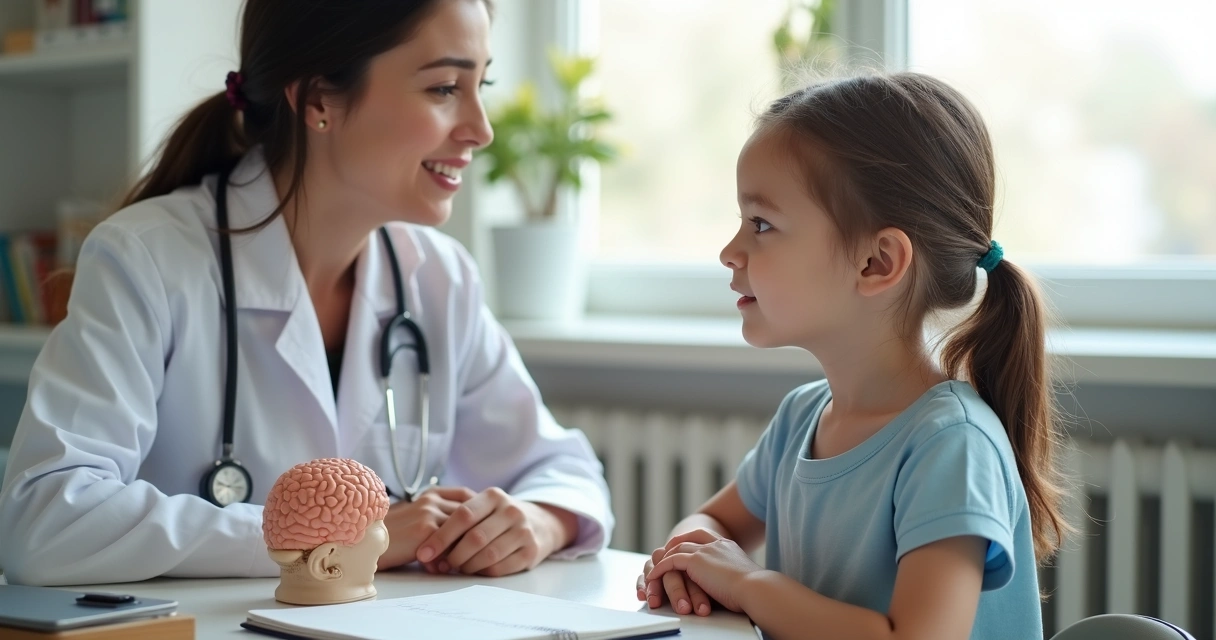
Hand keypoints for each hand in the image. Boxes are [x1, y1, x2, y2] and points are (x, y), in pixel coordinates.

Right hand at [377, 486, 475, 570]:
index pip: (466, 495)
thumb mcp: (416, 519)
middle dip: (474, 533)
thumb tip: (466, 536)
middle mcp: (433, 499)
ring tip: (455, 566)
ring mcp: (430, 512)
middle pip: (469, 514)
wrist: (364, 541)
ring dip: (461, 550)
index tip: (484, 525)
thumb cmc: (391, 535)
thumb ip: (438, 519)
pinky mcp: (426, 529)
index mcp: (432, 493)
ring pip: (462, 530)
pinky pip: (450, 545)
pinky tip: (438, 570)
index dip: (479, 510)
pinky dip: (447, 559)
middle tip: (475, 552)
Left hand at [415, 487, 577, 576]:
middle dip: (453, 555)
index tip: (424, 552)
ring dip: (467, 566)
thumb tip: (424, 538)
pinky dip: (483, 572)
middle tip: (441, 564)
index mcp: (494, 496)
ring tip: (458, 567)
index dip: (441, 536)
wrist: (540, 522)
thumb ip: (458, 515)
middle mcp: (511, 511)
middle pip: (475, 538)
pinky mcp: (531, 551)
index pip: (463, 515)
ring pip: (488, 555)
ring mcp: (524, 531)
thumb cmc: (498, 516)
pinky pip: (500, 568)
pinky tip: (476, 570)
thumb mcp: (484, 504)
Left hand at [645, 529, 765, 613]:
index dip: (692, 539)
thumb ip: (736, 574)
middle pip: (689, 537)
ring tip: (655, 565)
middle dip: (675, 543)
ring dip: (664, 557)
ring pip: (677, 548)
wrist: (755, 587)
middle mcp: (716, 544)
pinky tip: (654, 576)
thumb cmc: (755, 588)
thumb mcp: (745, 576)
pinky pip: (670, 561)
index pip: (705, 536)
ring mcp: (705, 550)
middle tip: (665, 550)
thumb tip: (738, 582)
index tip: (684, 544)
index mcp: (728, 546)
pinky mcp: (695, 561)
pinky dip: (660, 568)